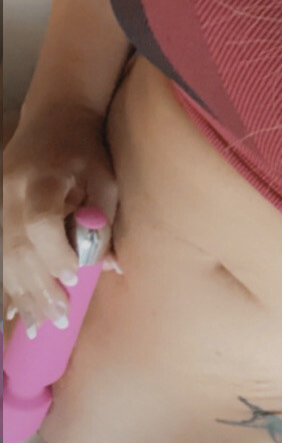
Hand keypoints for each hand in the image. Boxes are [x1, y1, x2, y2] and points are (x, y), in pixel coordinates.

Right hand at [3, 105, 121, 337]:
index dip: (56, 253)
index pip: (40, 224)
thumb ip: (104, 221)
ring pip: (5, 259)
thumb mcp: (105, 178)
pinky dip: (8, 285)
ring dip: (22, 295)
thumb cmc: (85, 148)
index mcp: (40, 181)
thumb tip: (109, 267)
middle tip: (60, 318)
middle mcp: (11, 194)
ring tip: (38, 326)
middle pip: (19, 249)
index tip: (75, 274)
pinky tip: (13, 313)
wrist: (53, 116)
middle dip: (40, 288)